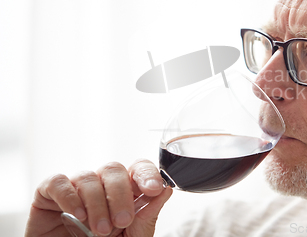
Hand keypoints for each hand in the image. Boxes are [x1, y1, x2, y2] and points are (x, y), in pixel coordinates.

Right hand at [25, 159, 172, 236]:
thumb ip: (147, 216)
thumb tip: (166, 190)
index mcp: (124, 192)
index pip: (138, 168)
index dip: (147, 174)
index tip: (154, 188)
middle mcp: (100, 186)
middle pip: (114, 169)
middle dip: (121, 194)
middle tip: (123, 220)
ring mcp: (75, 188)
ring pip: (89, 177)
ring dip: (97, 203)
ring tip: (100, 230)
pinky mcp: (48, 193)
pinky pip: (59, 182)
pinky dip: (70, 197)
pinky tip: (78, 215)